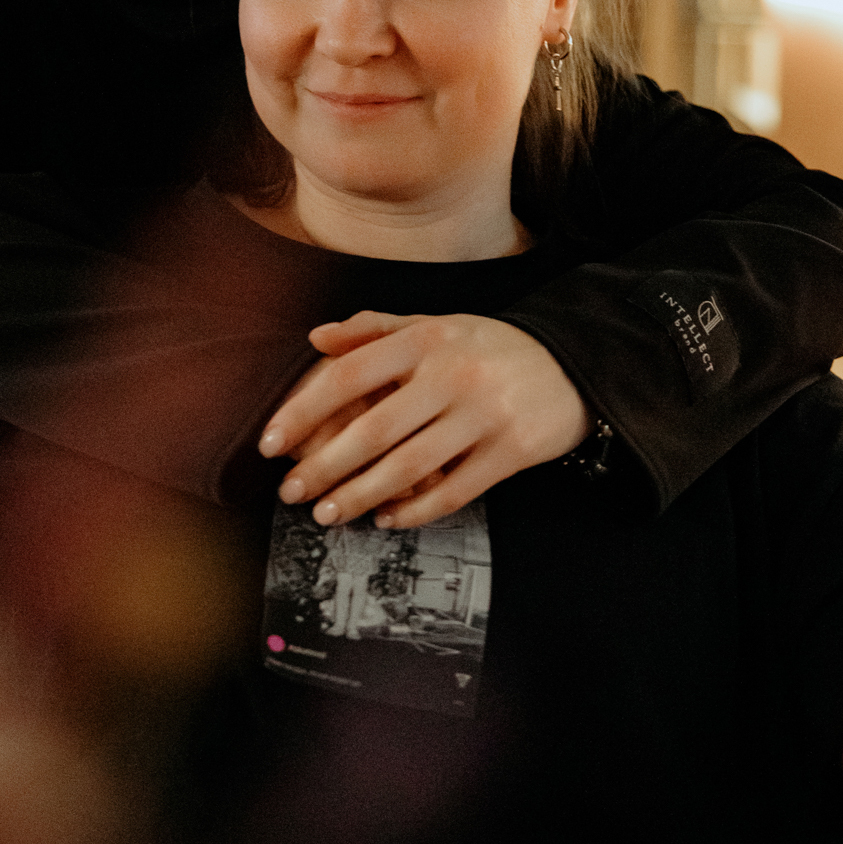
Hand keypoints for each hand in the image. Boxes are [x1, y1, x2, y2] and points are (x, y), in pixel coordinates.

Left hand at [260, 311, 591, 528]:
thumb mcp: (433, 324)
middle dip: (324, 468)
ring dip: (359, 495)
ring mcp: (483, 415)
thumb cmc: (487, 348)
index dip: (302, 412)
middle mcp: (451, 375)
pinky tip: (385, 519)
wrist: (571, 364)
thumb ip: (373, 328)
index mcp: (424, 339)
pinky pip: (453, 492)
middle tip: (291, 492)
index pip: (348, 376)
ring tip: (327, 514)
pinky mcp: (510, 451)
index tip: (271, 444)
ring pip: (408, 467)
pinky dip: (414, 511)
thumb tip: (315, 338)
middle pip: (372, 431)